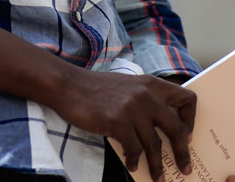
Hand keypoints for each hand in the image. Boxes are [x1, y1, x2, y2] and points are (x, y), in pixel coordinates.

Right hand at [50, 70, 194, 181]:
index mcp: (150, 84)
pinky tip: (132, 165)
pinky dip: (135, 161)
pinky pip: (134, 150)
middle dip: (183, 152)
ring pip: (155, 145)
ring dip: (158, 166)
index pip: (187, 98)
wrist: (66, 85)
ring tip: (159, 178)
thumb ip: (145, 99)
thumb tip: (162, 127)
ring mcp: (132, 109)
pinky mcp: (118, 122)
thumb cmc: (94, 88)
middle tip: (185, 167)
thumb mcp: (126, 86)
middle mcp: (145, 95)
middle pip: (177, 129)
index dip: (191, 119)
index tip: (186, 134)